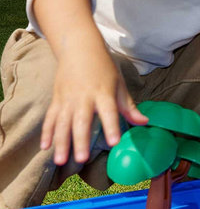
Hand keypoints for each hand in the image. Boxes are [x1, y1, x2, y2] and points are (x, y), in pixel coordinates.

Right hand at [40, 46, 146, 165]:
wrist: (79, 48)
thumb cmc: (103, 67)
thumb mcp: (119, 84)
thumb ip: (129, 106)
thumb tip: (145, 122)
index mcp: (103, 93)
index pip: (109, 112)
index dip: (112, 127)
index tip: (114, 142)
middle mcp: (84, 97)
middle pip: (81, 121)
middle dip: (81, 141)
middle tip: (82, 159)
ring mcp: (67, 99)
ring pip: (62, 123)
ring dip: (60, 142)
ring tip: (60, 161)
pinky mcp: (56, 99)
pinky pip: (50, 118)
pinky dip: (46, 132)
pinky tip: (45, 147)